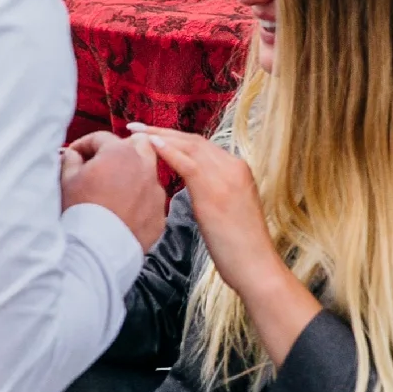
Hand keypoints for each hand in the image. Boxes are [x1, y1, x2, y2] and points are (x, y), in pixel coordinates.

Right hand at [61, 129, 165, 252]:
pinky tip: (124, 211)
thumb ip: (71, 160)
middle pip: (138, 145)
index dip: (84, 144)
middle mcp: (144, 166)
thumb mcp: (67, 179)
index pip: (101, 138)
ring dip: (133, 174)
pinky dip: (139, 201)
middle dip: (120, 150)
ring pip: (148, 172)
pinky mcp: (160, 213)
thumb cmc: (80, 210)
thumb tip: (73, 155)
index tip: (74, 155)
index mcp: (120, 152)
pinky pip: (151, 200)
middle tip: (103, 164)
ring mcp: (156, 191)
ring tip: (114, 189)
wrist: (97, 249)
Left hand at [128, 126, 319, 366]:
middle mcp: (234, 166)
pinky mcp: (214, 191)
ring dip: (159, 136)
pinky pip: (187, 163)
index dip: (175, 137)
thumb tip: (193, 189)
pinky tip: (150, 144)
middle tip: (136, 126)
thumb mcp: (228, 210)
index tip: (152, 134)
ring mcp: (226, 177)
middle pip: (193, 140)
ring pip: (188, 146)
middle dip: (162, 130)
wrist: (256, 266)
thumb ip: (213, 191)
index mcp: (239, 169)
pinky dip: (168, 151)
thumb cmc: (240, 246)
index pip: (201, 145)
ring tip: (136, 132)